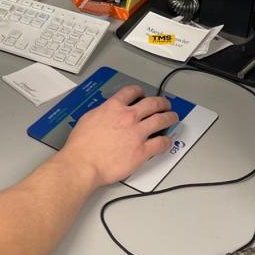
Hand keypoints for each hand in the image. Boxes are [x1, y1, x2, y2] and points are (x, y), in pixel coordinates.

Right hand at [57, 85, 177, 187]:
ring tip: (172, 117)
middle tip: (165, 104)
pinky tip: (167, 141)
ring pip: (161, 120)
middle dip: (161, 102)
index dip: (139, 91)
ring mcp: (137, 134)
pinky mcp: (142, 151)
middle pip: (152, 104)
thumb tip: (107, 113)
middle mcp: (128, 117)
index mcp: (113, 107)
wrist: (83, 163)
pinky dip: (166, 141)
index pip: (131, 92)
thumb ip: (102, 112)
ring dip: (169, 117)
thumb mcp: (88, 118)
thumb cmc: (81, 145)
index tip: (142, 94)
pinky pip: (161, 143)